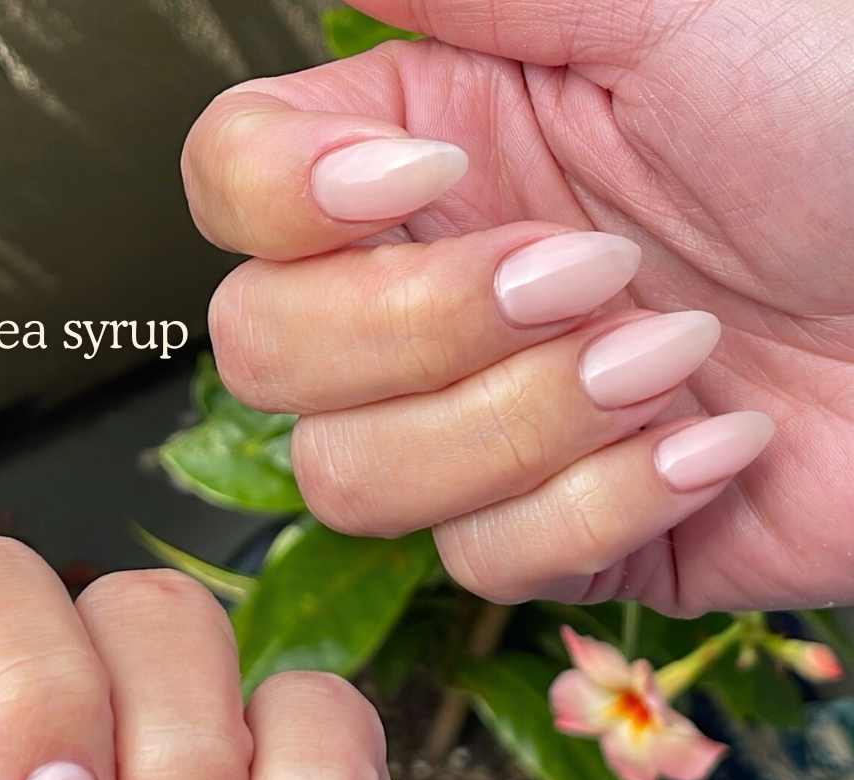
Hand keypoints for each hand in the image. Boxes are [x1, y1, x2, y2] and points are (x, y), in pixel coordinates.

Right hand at [183, 0, 853, 615]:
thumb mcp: (673, 8)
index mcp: (424, 162)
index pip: (230, 189)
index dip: (283, 202)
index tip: (423, 184)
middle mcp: (426, 301)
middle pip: (262, 356)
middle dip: (414, 333)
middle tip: (582, 275)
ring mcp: (477, 428)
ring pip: (351, 481)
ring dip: (518, 426)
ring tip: (668, 358)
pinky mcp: (550, 534)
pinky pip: (482, 563)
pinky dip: (606, 507)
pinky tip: (709, 445)